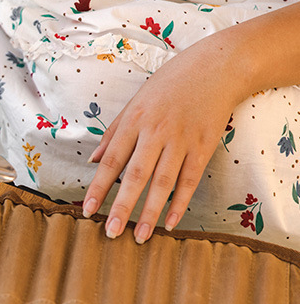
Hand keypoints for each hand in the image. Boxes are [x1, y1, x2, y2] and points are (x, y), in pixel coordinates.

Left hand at [81, 35, 248, 242]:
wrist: (216, 68)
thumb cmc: (169, 84)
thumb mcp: (135, 102)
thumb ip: (114, 133)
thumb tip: (93, 160)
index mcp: (135, 122)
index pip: (112, 161)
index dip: (98, 187)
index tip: (87, 209)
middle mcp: (157, 133)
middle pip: (136, 175)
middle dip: (122, 206)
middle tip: (111, 232)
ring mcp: (182, 141)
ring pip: (164, 182)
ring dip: (150, 211)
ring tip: (139, 235)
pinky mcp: (205, 146)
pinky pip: (190, 180)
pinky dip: (180, 203)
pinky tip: (170, 222)